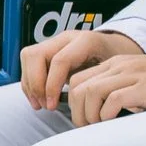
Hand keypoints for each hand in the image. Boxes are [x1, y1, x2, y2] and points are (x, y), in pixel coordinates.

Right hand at [20, 25, 143, 111]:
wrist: (116, 52)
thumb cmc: (117, 65)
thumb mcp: (114, 74)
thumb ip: (99, 85)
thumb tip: (87, 107)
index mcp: (85, 42)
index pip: (60, 60)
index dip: (51, 85)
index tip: (52, 106)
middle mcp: (67, 38)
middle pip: (36, 54)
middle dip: (35, 83)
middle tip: (44, 104)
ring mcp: (55, 41)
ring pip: (29, 56)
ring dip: (30, 83)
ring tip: (40, 103)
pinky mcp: (48, 49)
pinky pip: (29, 62)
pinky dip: (30, 81)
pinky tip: (38, 97)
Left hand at [66, 52, 145, 125]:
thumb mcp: (135, 79)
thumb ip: (116, 89)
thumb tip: (96, 114)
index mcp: (114, 64)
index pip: (77, 79)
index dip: (73, 103)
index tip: (82, 119)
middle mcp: (118, 67)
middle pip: (79, 87)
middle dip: (77, 112)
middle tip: (87, 128)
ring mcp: (130, 76)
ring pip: (91, 92)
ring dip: (90, 114)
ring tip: (99, 127)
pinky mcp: (143, 87)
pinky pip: (113, 99)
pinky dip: (107, 114)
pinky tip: (114, 122)